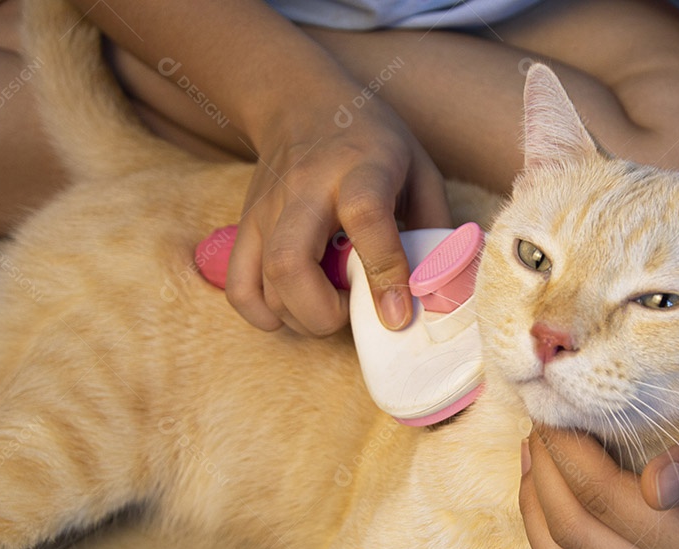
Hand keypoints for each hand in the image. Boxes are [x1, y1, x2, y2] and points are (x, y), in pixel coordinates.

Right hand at [225, 79, 450, 334]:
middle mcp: (306, 188)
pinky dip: (263, 314)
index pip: (365, 218)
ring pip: (263, 282)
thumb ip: (433, 227)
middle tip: (351, 314)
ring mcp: (267, 208)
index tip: (396, 315)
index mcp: (361, 168)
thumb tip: (440, 290)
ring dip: (301, 317)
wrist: (301, 102)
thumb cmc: (373, 142)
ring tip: (332, 305)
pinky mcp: (245, 225)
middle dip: (322, 312)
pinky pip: (238, 286)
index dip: (383, 272)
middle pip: (290, 262)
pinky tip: (294, 309)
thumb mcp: (419, 168)